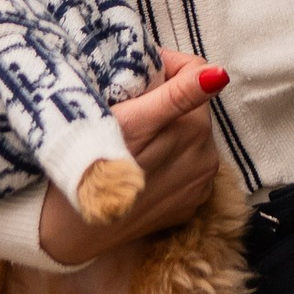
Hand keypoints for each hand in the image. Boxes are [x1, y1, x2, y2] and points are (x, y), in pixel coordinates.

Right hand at [37, 52, 225, 261]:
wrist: (74, 227)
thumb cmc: (92, 162)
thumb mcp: (128, 118)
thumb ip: (178, 94)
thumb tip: (220, 74)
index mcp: (193, 126)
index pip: (195, 72)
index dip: (166, 66)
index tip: (139, 75)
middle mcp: (206, 155)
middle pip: (192, 108)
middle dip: (166, 101)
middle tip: (128, 110)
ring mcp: (200, 183)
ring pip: (191, 138)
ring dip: (170, 133)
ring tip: (134, 142)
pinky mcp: (192, 205)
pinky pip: (188, 168)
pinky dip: (171, 163)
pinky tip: (143, 168)